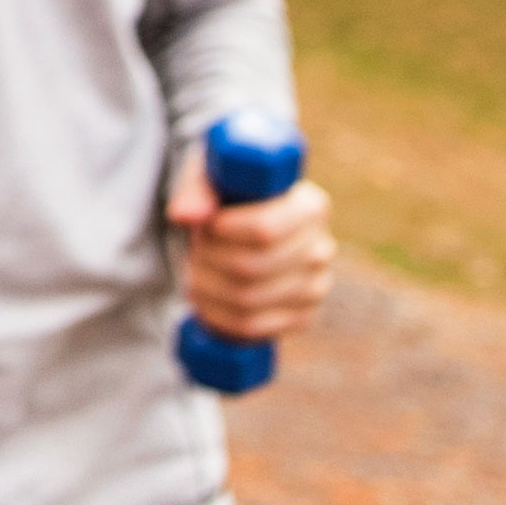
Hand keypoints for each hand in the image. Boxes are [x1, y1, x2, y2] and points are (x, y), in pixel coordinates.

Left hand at [170, 162, 336, 345]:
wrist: (247, 230)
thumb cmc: (232, 196)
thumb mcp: (214, 177)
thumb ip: (197, 189)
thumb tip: (184, 216)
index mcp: (311, 206)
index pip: (263, 229)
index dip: (222, 231)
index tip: (205, 226)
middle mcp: (321, 248)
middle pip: (250, 267)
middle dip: (209, 260)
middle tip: (195, 250)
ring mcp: (315, 287)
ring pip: (247, 300)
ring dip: (207, 288)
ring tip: (196, 271)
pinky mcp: (303, 317)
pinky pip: (253, 327)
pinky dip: (218, 316)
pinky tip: (206, 299)